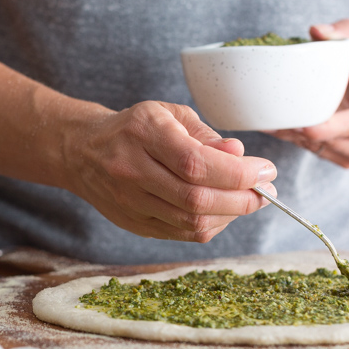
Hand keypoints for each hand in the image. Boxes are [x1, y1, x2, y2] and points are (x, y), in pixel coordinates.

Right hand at [65, 101, 276, 241]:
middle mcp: (132, 170)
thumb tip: (240, 156)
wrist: (81, 152)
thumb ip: (206, 135)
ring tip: (250, 199)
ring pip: (191, 222)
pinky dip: (212, 225)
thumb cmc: (133, 128)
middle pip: (196, 199)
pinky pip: (182, 234)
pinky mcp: (134, 224)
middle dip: (242, 199)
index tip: (266, 170)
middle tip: (266, 190)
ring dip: (231, 215)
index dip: (237, 173)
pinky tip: (224, 211)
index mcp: (142, 133)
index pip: (195, 163)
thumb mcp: (168, 114)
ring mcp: (130, 202)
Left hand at [267, 19, 348, 167]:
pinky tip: (272, 122)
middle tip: (272, 114)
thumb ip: (343, 33)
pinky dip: (290, 137)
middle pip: (329, 142)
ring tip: (268, 116)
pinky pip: (309, 150)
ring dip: (290, 135)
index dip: (329, 128)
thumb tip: (315, 30)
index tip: (305, 126)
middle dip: (300, 131)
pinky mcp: (337, 159)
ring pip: (315, 149)